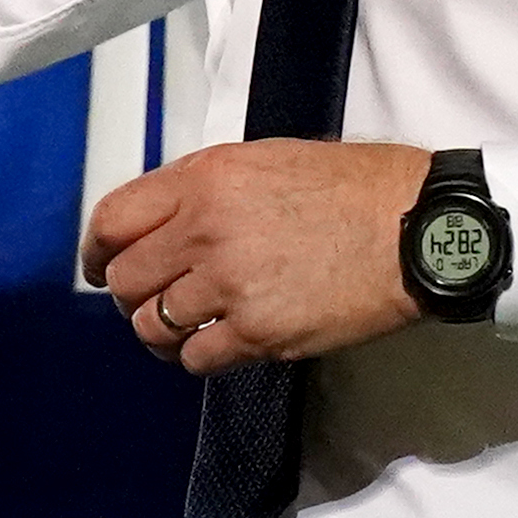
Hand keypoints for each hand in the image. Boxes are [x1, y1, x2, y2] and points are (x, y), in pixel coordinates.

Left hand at [85, 140, 429, 371]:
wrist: (420, 228)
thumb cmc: (357, 189)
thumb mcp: (266, 159)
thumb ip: (204, 187)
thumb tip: (161, 220)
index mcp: (205, 178)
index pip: (112, 220)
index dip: (97, 251)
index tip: (100, 266)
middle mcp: (206, 229)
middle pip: (124, 280)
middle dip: (132, 295)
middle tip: (154, 301)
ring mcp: (230, 284)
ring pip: (151, 325)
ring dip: (161, 332)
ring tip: (186, 328)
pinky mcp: (259, 331)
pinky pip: (196, 358)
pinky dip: (199, 357)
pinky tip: (220, 344)